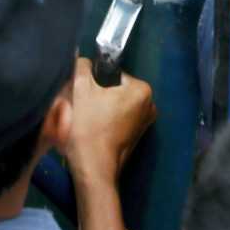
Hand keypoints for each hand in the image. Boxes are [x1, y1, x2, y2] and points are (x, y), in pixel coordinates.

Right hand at [58, 58, 155, 183]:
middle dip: (97, 94)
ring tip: (86, 120)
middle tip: (82, 107)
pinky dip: (105, 121)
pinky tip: (92, 131)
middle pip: (115, 89)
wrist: (92, 168)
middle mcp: (149, 105)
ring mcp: (144, 124)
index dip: (95, 81)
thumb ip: (82, 66)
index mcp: (142, 90)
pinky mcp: (136, 138)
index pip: (113, 74)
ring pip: (114, 105)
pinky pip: (117, 120)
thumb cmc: (88, 126)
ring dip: (99, 108)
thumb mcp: (80, 89)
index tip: (83, 94)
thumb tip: (84, 61)